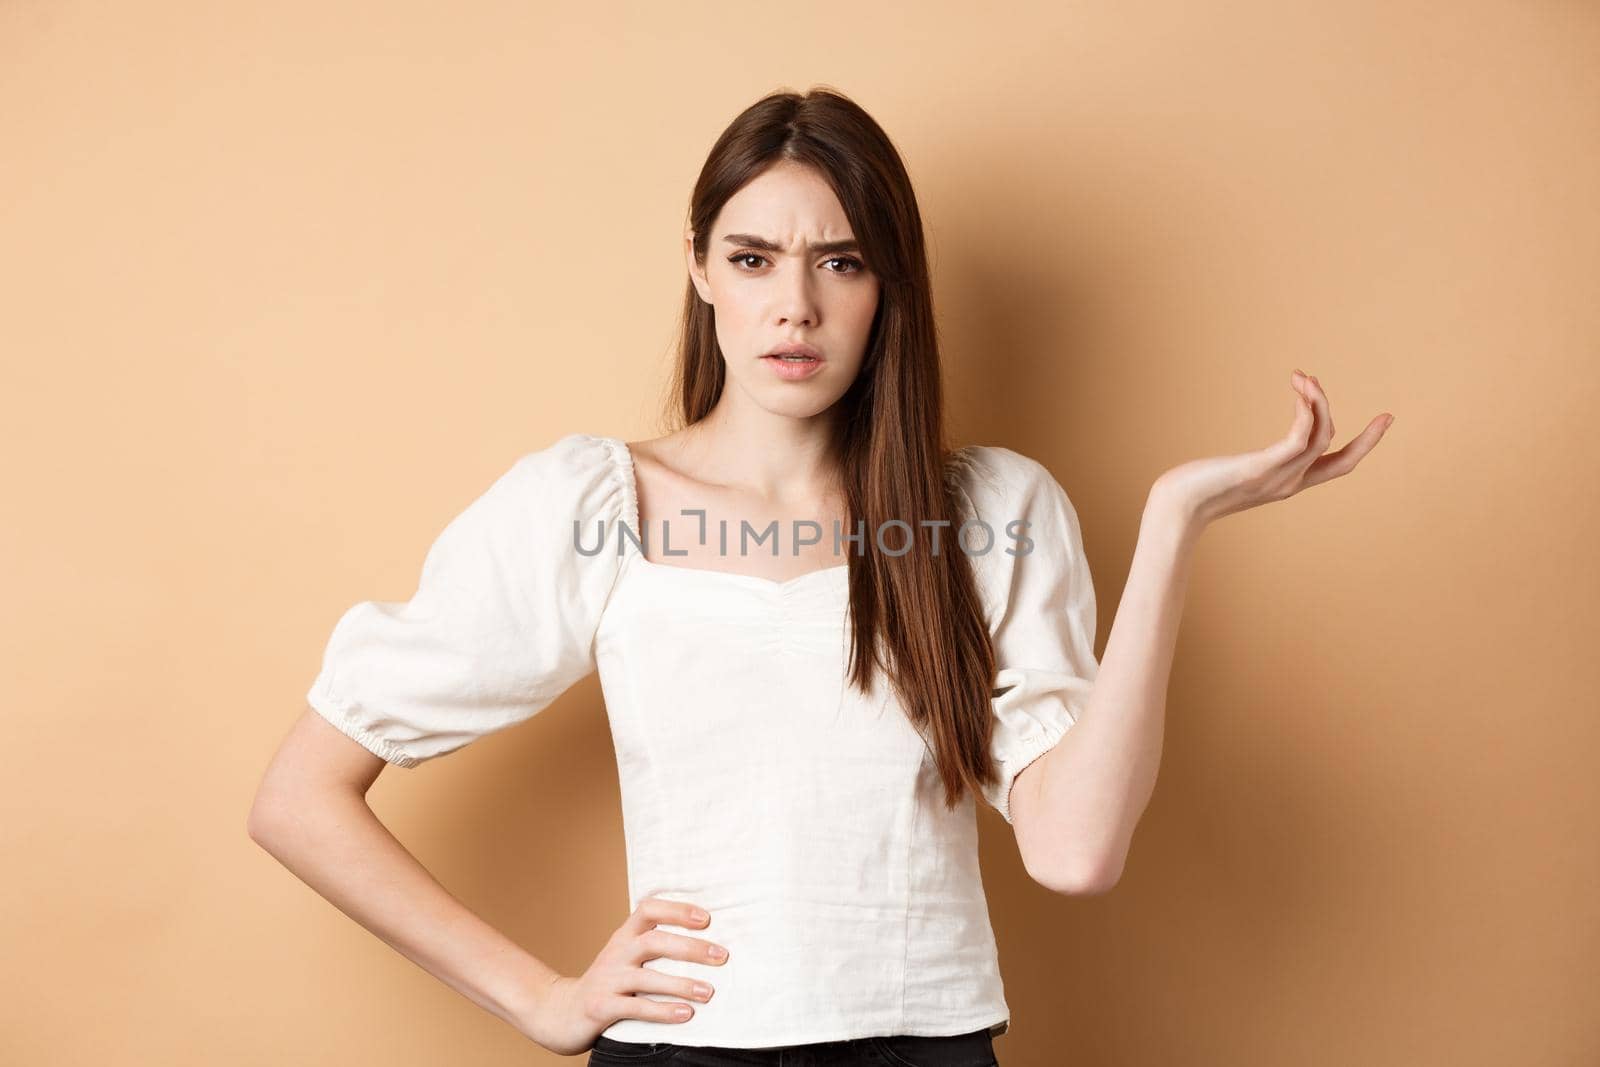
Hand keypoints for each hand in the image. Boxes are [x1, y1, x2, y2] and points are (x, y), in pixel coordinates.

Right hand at [512, 897, 727, 1055]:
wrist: (560, 1012)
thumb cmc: (608, 983)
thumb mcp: (625, 957)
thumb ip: (654, 947)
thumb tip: (706, 942)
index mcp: (624, 936)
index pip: (648, 909)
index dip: (677, 910)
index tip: (706, 918)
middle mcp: (616, 953)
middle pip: (654, 941)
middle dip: (690, 948)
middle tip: (722, 956)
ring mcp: (607, 980)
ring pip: (647, 978)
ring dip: (681, 984)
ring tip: (709, 991)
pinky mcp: (601, 1007)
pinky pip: (636, 1008)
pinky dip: (663, 1011)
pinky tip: (686, 1013)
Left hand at [1153, 369, 1392, 526]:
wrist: (1174, 508)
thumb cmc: (1193, 490)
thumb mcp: (1229, 474)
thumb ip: (1244, 468)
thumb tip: (1236, 463)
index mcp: (1287, 483)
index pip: (1336, 466)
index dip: (1362, 446)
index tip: (1383, 421)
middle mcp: (1288, 483)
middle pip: (1343, 460)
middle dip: (1369, 438)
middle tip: (1388, 415)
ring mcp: (1276, 477)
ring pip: (1321, 438)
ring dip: (1320, 403)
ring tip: (1305, 377)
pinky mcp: (1259, 468)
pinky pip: (1297, 438)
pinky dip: (1305, 412)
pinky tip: (1300, 391)